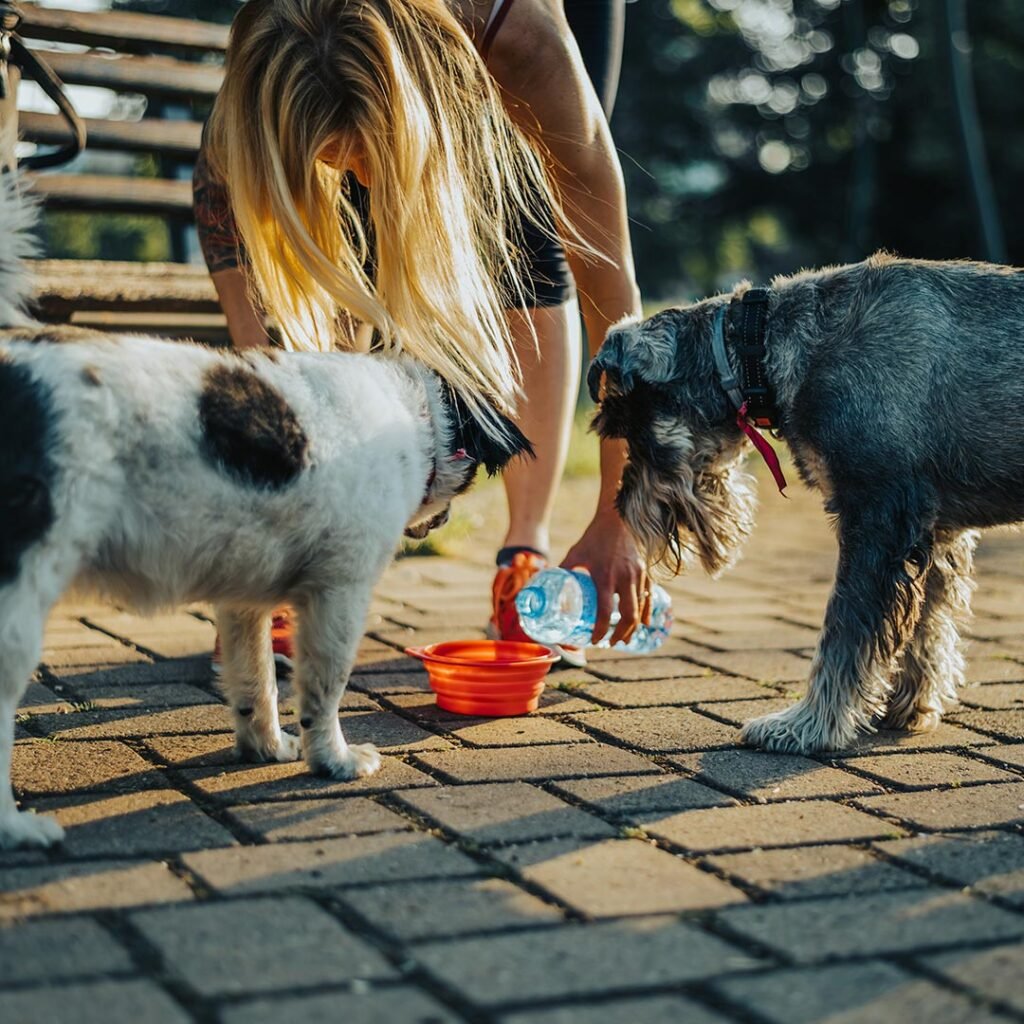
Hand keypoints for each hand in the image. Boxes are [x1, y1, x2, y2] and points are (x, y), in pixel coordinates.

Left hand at [561, 509, 649, 645]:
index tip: (595, 640)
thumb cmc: (594, 537)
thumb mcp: (575, 553)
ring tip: (625, 638)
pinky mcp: (646, 572)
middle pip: (629, 616)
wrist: (618, 519)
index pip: (605, 612)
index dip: (601, 630)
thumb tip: (546, 584)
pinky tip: (645, 623)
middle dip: (621, 634)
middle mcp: (624, 578)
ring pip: (641, 609)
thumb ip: (563, 569)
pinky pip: (649, 597)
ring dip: (634, 627)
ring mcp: (638, 576)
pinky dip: (647, 612)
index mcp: (605, 576)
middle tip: (612, 643)